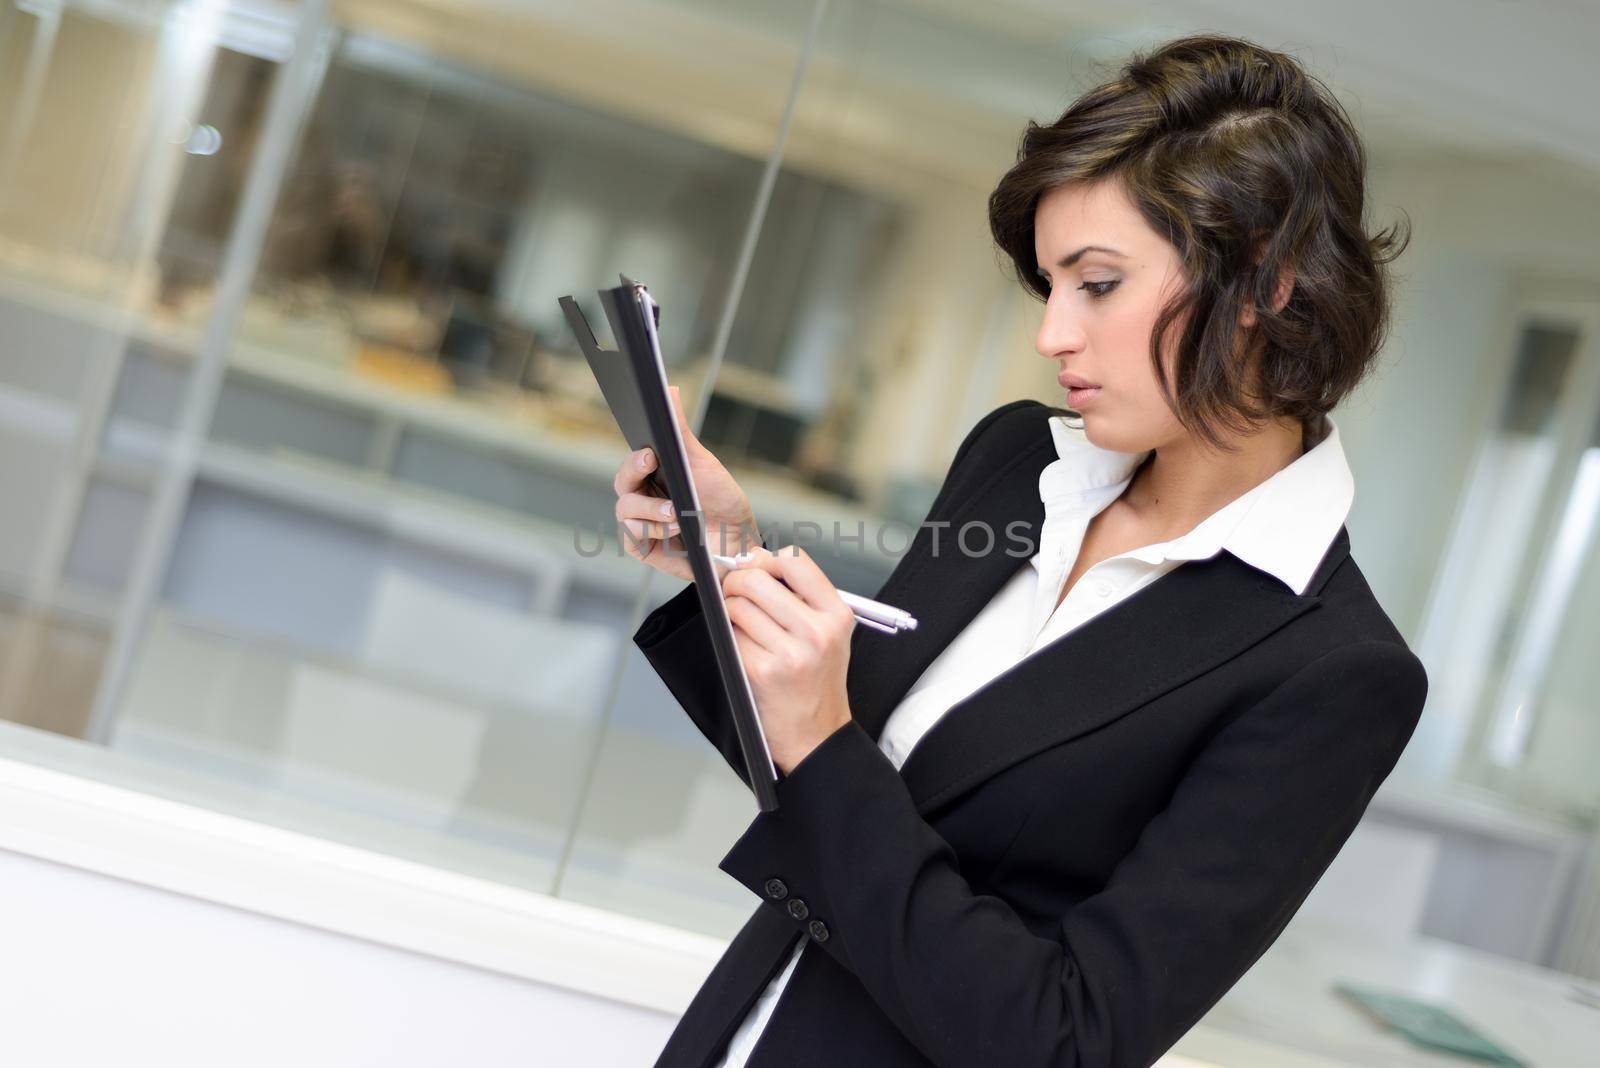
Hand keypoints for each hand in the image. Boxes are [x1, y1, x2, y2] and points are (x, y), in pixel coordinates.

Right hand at [613, 384, 758, 581]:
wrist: (736, 540)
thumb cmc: (718, 499)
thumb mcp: (701, 462)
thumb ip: (680, 430)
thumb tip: (669, 390)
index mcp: (651, 474)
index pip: (632, 461)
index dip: (635, 458)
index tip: (650, 455)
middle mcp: (641, 496)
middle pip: (622, 483)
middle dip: (637, 476)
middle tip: (654, 467)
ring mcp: (640, 523)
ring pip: (626, 511)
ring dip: (652, 511)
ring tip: (677, 513)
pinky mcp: (642, 547)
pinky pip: (632, 538)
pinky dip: (654, 533)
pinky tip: (674, 531)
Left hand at [721, 545, 854, 774]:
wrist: (817, 734)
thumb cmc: (818, 681)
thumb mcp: (828, 632)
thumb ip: (799, 595)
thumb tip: (755, 559)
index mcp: (836, 614)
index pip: (795, 562)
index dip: (766, 558)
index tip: (755, 565)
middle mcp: (817, 632)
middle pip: (757, 579)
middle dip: (737, 581)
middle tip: (735, 591)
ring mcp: (790, 653)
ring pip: (738, 606)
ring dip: (731, 610)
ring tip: (744, 623)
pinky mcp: (762, 671)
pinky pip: (732, 635)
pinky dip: (732, 637)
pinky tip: (747, 648)